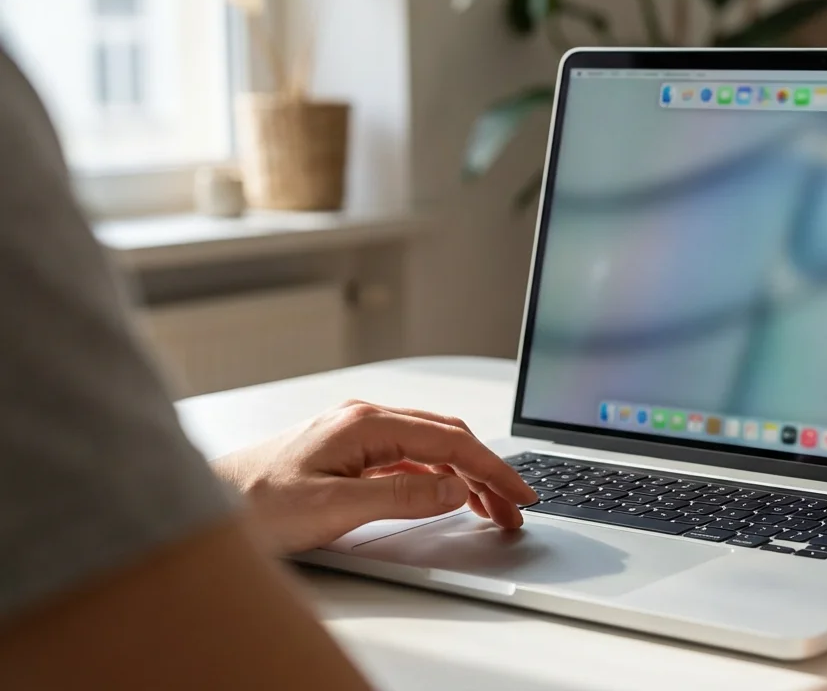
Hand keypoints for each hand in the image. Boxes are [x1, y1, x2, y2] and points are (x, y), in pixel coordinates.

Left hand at [211, 400, 537, 553]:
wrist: (204, 503)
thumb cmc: (253, 502)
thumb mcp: (333, 507)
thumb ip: (399, 496)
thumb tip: (452, 488)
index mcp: (365, 423)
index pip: (449, 441)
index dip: (491, 469)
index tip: (519, 492)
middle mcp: (365, 421)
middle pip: (447, 440)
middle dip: (488, 473)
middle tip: (516, 507)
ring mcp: (357, 436)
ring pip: (431, 450)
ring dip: (465, 477)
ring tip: (492, 509)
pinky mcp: (350, 455)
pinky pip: (409, 460)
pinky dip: (439, 479)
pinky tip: (448, 497)